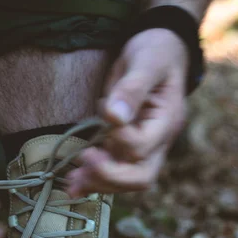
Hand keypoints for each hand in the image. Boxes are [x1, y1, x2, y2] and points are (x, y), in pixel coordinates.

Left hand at [67, 29, 187, 195]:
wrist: (159, 53)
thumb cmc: (155, 52)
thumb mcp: (147, 60)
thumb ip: (132, 88)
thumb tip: (113, 117)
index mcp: (167, 121)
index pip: (142, 146)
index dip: (118, 137)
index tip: (103, 108)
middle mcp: (159, 143)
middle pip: (140, 177)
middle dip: (109, 175)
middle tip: (84, 160)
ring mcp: (145, 150)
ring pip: (126, 183)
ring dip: (98, 183)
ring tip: (71, 182)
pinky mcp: (127, 151)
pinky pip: (114, 175)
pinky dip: (93, 182)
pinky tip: (73, 184)